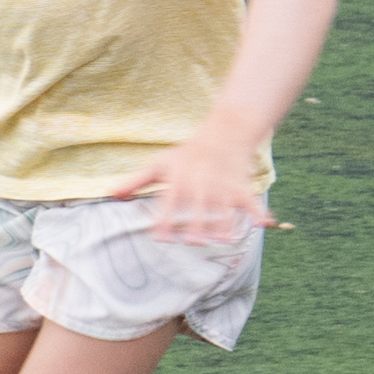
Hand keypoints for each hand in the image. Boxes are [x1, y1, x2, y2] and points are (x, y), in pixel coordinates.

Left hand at [109, 129, 279, 247]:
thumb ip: (135, 181)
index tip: (161, 237)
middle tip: (193, 241)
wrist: (224, 132)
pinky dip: (258, 211)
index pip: (169, 203)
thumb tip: (110, 194)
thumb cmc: (187, 153)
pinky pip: (251, 200)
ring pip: (224, 207)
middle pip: (198, 207)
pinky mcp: (241, 187)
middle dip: (197, 223)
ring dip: (224, 224)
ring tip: (222, 240)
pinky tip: (263, 224)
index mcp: (179, 180)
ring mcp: (223, 185)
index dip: (165, 220)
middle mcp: (201, 184)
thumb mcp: (159, 164)